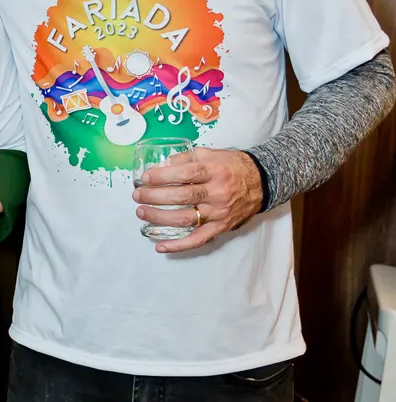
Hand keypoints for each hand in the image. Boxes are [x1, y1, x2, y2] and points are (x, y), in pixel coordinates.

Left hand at [133, 149, 262, 252]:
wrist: (262, 182)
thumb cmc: (232, 166)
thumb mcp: (212, 154)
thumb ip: (186, 158)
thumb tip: (162, 166)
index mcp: (214, 171)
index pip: (184, 175)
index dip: (162, 177)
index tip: (145, 178)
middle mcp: (217, 192)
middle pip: (181, 197)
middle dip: (155, 197)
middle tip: (138, 195)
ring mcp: (219, 212)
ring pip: (185, 219)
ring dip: (159, 218)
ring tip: (142, 212)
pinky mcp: (220, 227)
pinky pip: (198, 239)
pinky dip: (178, 246)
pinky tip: (161, 247)